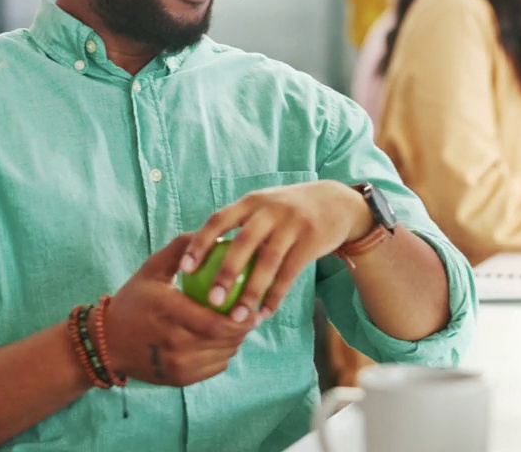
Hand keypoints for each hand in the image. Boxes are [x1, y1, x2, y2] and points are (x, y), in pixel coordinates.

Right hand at [103, 234, 253, 386]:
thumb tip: (215, 235)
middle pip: (223, 340)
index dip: (241, 319)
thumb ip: (182, 248)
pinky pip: (215, 367)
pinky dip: (223, 354)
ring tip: (238, 325)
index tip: (253, 308)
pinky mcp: (179, 380)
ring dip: (235, 340)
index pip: (215, 322)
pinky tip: (222, 340)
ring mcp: (175, 365)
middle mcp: (172, 343)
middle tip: (253, 315)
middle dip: (244, 328)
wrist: (108, 342)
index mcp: (166, 312)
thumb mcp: (152, 268)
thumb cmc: (135, 299)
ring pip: (223, 354)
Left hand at [180, 181, 371, 322]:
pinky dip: (276, 296)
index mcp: (251, 202)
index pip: (218, 220)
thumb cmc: (289, 212)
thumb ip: (241, 225)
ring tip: (238, 318)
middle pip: (243, 243)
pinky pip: (290, 273)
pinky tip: (264, 313)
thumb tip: (204, 258)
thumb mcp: (265, 207)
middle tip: (212, 301)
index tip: (184, 269)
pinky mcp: (311, 240)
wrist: (336, 202)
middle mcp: (270, 210)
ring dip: (252, 292)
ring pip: (268, 262)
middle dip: (226, 273)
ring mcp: (293, 224)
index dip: (199, 244)